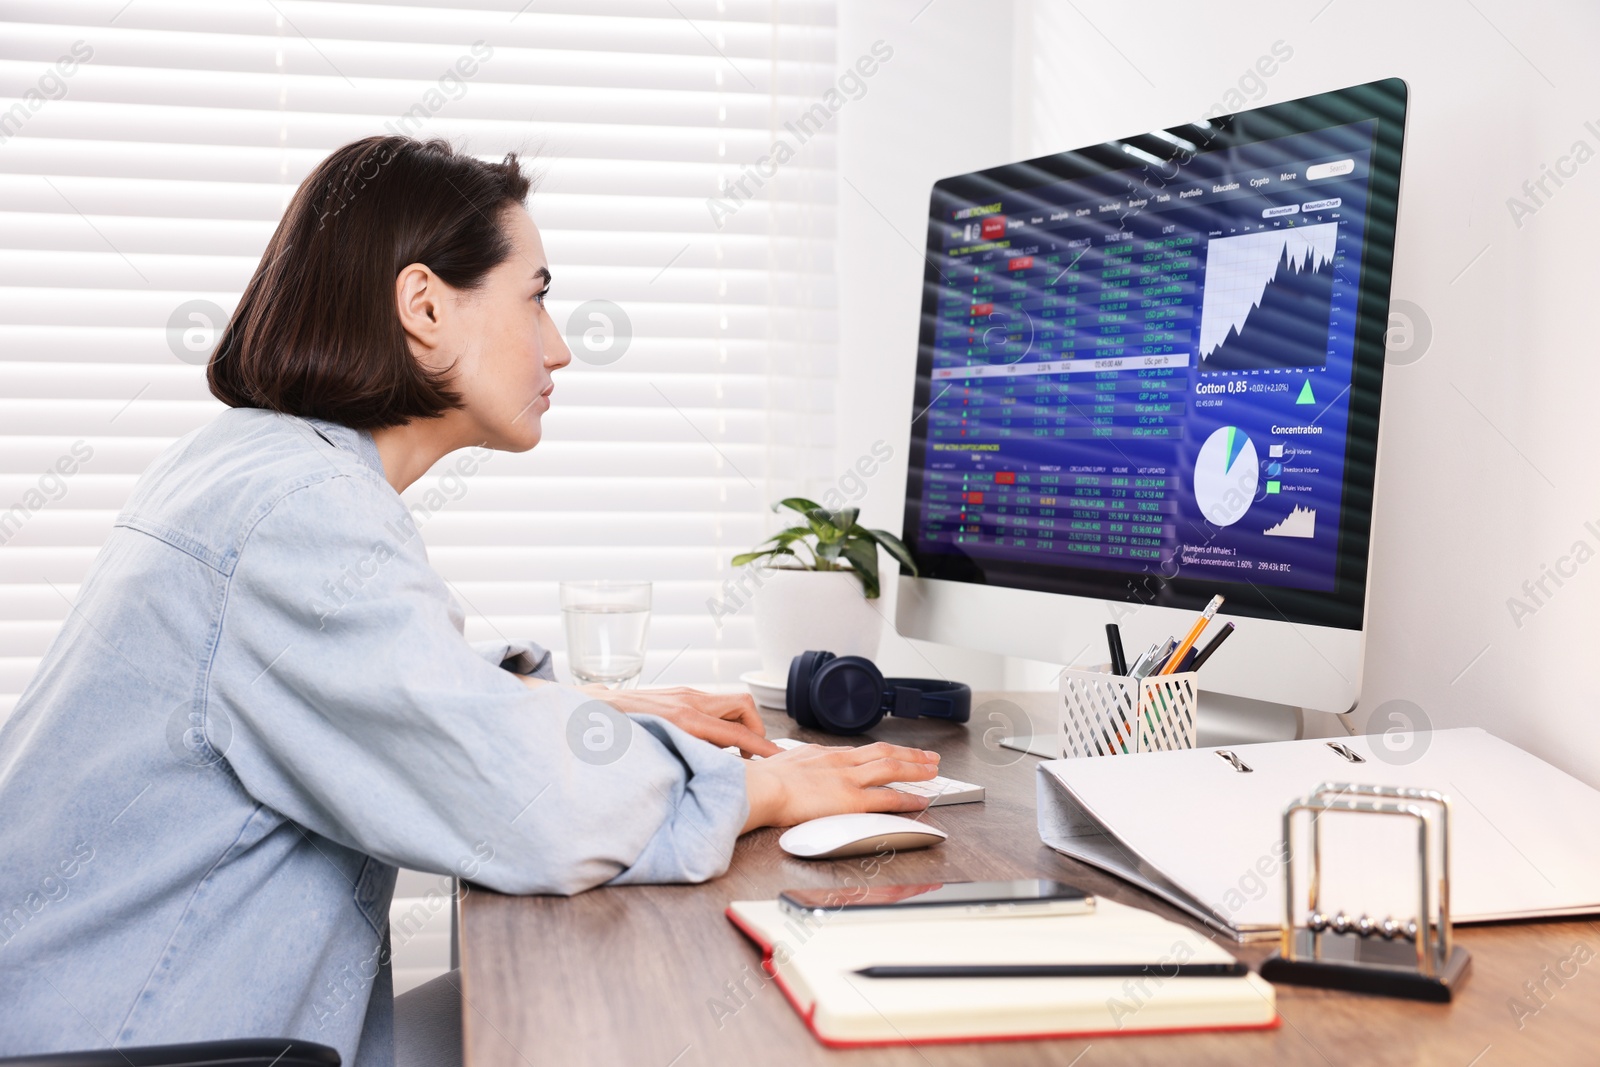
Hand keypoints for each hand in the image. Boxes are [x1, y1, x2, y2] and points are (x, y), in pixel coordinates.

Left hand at [578, 684, 780, 757]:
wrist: (581, 710)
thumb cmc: (610, 735)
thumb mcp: (653, 754)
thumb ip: (687, 758)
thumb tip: (711, 770)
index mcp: (685, 718)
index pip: (739, 732)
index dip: (763, 748)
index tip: (777, 759)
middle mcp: (687, 701)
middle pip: (743, 706)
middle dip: (756, 728)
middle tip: (753, 753)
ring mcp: (681, 694)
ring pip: (726, 704)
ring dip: (736, 725)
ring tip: (730, 752)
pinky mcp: (673, 695)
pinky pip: (708, 705)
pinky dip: (718, 721)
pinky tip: (705, 742)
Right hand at [741, 742, 940, 832]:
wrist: (760, 787)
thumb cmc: (762, 781)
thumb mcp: (778, 764)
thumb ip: (791, 768)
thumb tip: (785, 771)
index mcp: (821, 754)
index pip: (859, 752)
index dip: (879, 754)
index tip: (890, 756)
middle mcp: (840, 762)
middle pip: (883, 752)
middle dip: (908, 754)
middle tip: (927, 755)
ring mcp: (848, 779)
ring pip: (892, 768)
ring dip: (916, 768)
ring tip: (933, 771)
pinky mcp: (852, 799)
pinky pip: (888, 797)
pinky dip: (907, 798)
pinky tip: (921, 799)